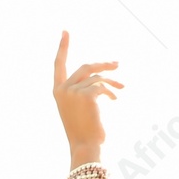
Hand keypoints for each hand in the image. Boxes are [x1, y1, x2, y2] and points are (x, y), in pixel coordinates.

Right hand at [53, 32, 121, 158]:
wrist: (86, 146)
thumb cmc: (84, 131)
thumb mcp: (80, 107)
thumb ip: (85, 89)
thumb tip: (103, 74)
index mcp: (58, 92)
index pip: (58, 64)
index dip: (63, 47)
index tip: (66, 32)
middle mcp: (62, 90)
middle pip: (85, 67)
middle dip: (103, 64)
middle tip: (117, 64)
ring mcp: (73, 91)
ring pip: (97, 77)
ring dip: (111, 82)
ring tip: (121, 88)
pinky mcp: (86, 94)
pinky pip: (102, 85)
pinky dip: (111, 90)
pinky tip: (115, 98)